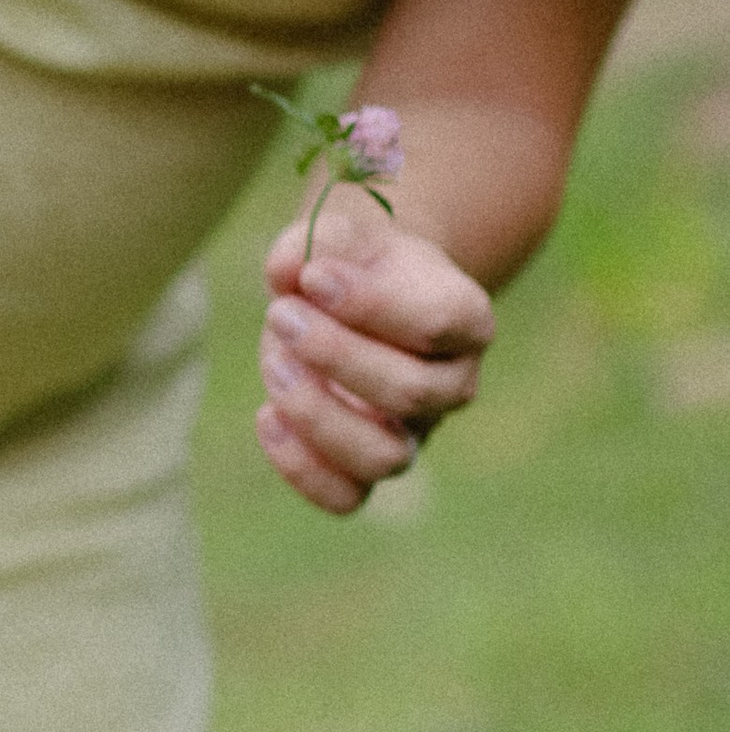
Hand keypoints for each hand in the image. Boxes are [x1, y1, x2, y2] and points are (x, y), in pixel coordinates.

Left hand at [255, 178, 493, 514]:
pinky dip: (302, 468)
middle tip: (280, 314)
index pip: (439, 323)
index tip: (313, 276)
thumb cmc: (350, 261)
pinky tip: (266, 415)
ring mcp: (414, 432)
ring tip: (274, 364)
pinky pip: (346, 497)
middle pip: (413, 394)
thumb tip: (287, 271)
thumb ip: (315, 242)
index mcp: (466, 318)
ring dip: (319, 415)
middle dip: (335, 355)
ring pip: (385, 458)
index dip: (371, 304)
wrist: (349, 290)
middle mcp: (452, 383)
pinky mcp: (365, 464)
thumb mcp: (337, 234)